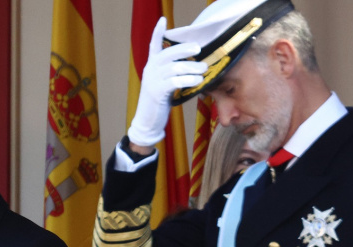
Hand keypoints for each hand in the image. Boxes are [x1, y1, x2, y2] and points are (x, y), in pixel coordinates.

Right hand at [127, 17, 207, 145]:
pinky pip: (175, 82)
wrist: (147, 121)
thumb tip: (193, 64)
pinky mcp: (157, 92)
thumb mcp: (163, 84)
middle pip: (168, 54)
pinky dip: (188, 80)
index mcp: (151, 66)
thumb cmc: (158, 103)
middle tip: (198, 48)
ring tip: (204, 69)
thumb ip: (172, 73)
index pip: (153, 45)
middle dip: (184, 49)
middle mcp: (150, 70)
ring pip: (175, 68)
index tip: (163, 19)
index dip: (157, 32)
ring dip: (192, 67)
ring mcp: (152, 81)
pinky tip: (198, 80)